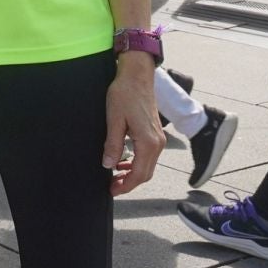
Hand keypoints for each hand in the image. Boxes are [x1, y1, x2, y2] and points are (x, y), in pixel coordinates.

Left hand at [104, 56, 161, 194]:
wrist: (137, 76)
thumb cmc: (124, 94)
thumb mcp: (114, 120)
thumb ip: (113, 145)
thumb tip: (108, 165)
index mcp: (148, 142)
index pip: (139, 174)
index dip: (126, 185)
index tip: (112, 190)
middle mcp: (157, 143)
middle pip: (146, 174)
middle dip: (129, 183)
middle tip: (112, 187)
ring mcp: (159, 139)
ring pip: (148, 166)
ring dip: (133, 174)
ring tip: (115, 176)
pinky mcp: (156, 134)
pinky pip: (148, 156)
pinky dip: (137, 163)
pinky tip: (123, 162)